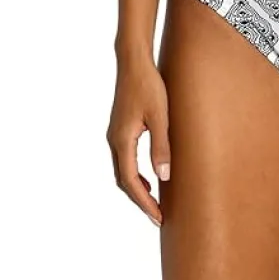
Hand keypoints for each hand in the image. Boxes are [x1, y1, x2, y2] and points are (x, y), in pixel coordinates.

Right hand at [106, 53, 170, 226]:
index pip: (131, 182)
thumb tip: (164, 177)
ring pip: (122, 171)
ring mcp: (114, 134)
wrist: (134, 62)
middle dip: (140, 201)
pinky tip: (149, 175)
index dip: (144, 202)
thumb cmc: (149, 86)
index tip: (158, 217)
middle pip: (123, 181)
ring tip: (155, 201)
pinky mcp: (119, 129)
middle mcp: (114, 140)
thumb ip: (161, 146)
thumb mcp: (160, 116)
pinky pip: (124, 160)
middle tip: (158, 216)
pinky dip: (134, 174)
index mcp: (122, 140)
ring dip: (137, 188)